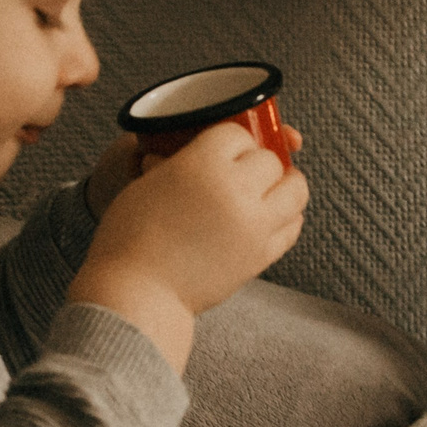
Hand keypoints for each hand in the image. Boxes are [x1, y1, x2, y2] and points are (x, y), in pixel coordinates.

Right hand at [69, 121, 308, 370]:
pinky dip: (289, 216)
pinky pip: (293, 226)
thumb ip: (180, 164)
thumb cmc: (130, 237)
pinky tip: (275, 215)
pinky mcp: (262, 255)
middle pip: (269, 160)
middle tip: (245, 171)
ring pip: (296, 190)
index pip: (237, 134)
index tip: (226, 150)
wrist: (138, 292)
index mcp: (203, 163)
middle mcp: (236, 189)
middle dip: (258, 162)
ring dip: (286, 184)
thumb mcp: (147, 183)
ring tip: (274, 187)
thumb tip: (199, 156)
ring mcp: (254, 224)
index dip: (232, 141)